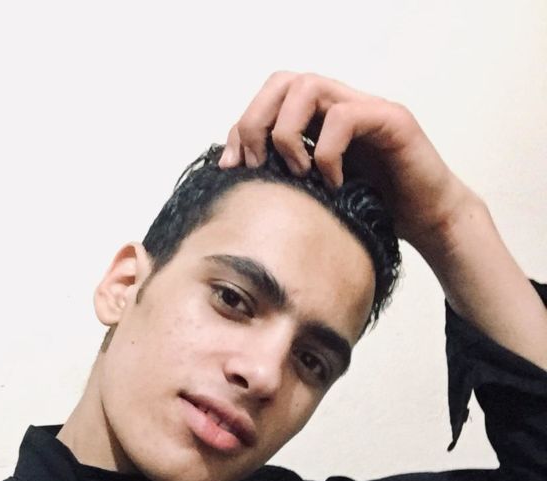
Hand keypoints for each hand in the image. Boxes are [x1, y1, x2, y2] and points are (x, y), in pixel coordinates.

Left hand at [219, 71, 474, 254]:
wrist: (428, 219)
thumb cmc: (374, 210)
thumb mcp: (315, 196)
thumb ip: (284, 179)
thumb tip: (234, 177)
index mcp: (318, 120)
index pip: (268, 99)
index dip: (241, 128)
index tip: (232, 168)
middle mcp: (339, 105)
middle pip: (283, 81)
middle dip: (256, 122)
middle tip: (256, 166)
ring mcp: (365, 108)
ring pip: (307, 88)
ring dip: (288, 135)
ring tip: (298, 174)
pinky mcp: (390, 120)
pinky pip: (343, 118)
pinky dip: (327, 154)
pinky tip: (333, 185)